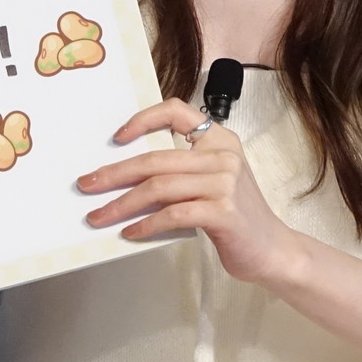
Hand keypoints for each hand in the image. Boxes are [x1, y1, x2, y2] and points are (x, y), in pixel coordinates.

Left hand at [79, 97, 308, 285]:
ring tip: (99, 216)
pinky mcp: (223, 212)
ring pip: (158, 187)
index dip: (143, 119)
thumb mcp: (212, 182)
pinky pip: (172, 214)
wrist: (274, 250)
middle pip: (155, 158)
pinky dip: (146, 224)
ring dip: (122, 203)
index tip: (117, 137)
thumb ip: (181, 171)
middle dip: (114, 173)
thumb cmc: (236, 217)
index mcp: (220, 139)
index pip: (177, 111)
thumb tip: (126, 175)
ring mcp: (224, 183)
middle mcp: (223, 155)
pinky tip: (130, 232)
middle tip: (87, 185)